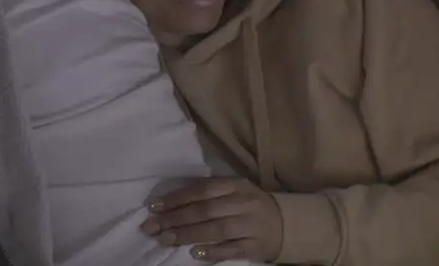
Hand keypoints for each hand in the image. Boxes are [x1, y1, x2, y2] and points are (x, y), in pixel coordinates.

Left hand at [141, 177, 282, 261]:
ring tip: (165, 239)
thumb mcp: (234, 191)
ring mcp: (250, 225)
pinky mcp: (255, 246)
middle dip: (175, 219)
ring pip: (215, 230)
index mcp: (235, 185)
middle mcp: (243, 203)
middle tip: (151, 227)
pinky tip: (194, 253)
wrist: (286, 223)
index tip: (153, 206)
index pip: (201, 190)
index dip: (176, 198)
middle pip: (205, 210)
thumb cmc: (250, 205)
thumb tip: (170, 202)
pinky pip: (231, 250)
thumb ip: (208, 192)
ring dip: (188, 235)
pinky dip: (212, 252)